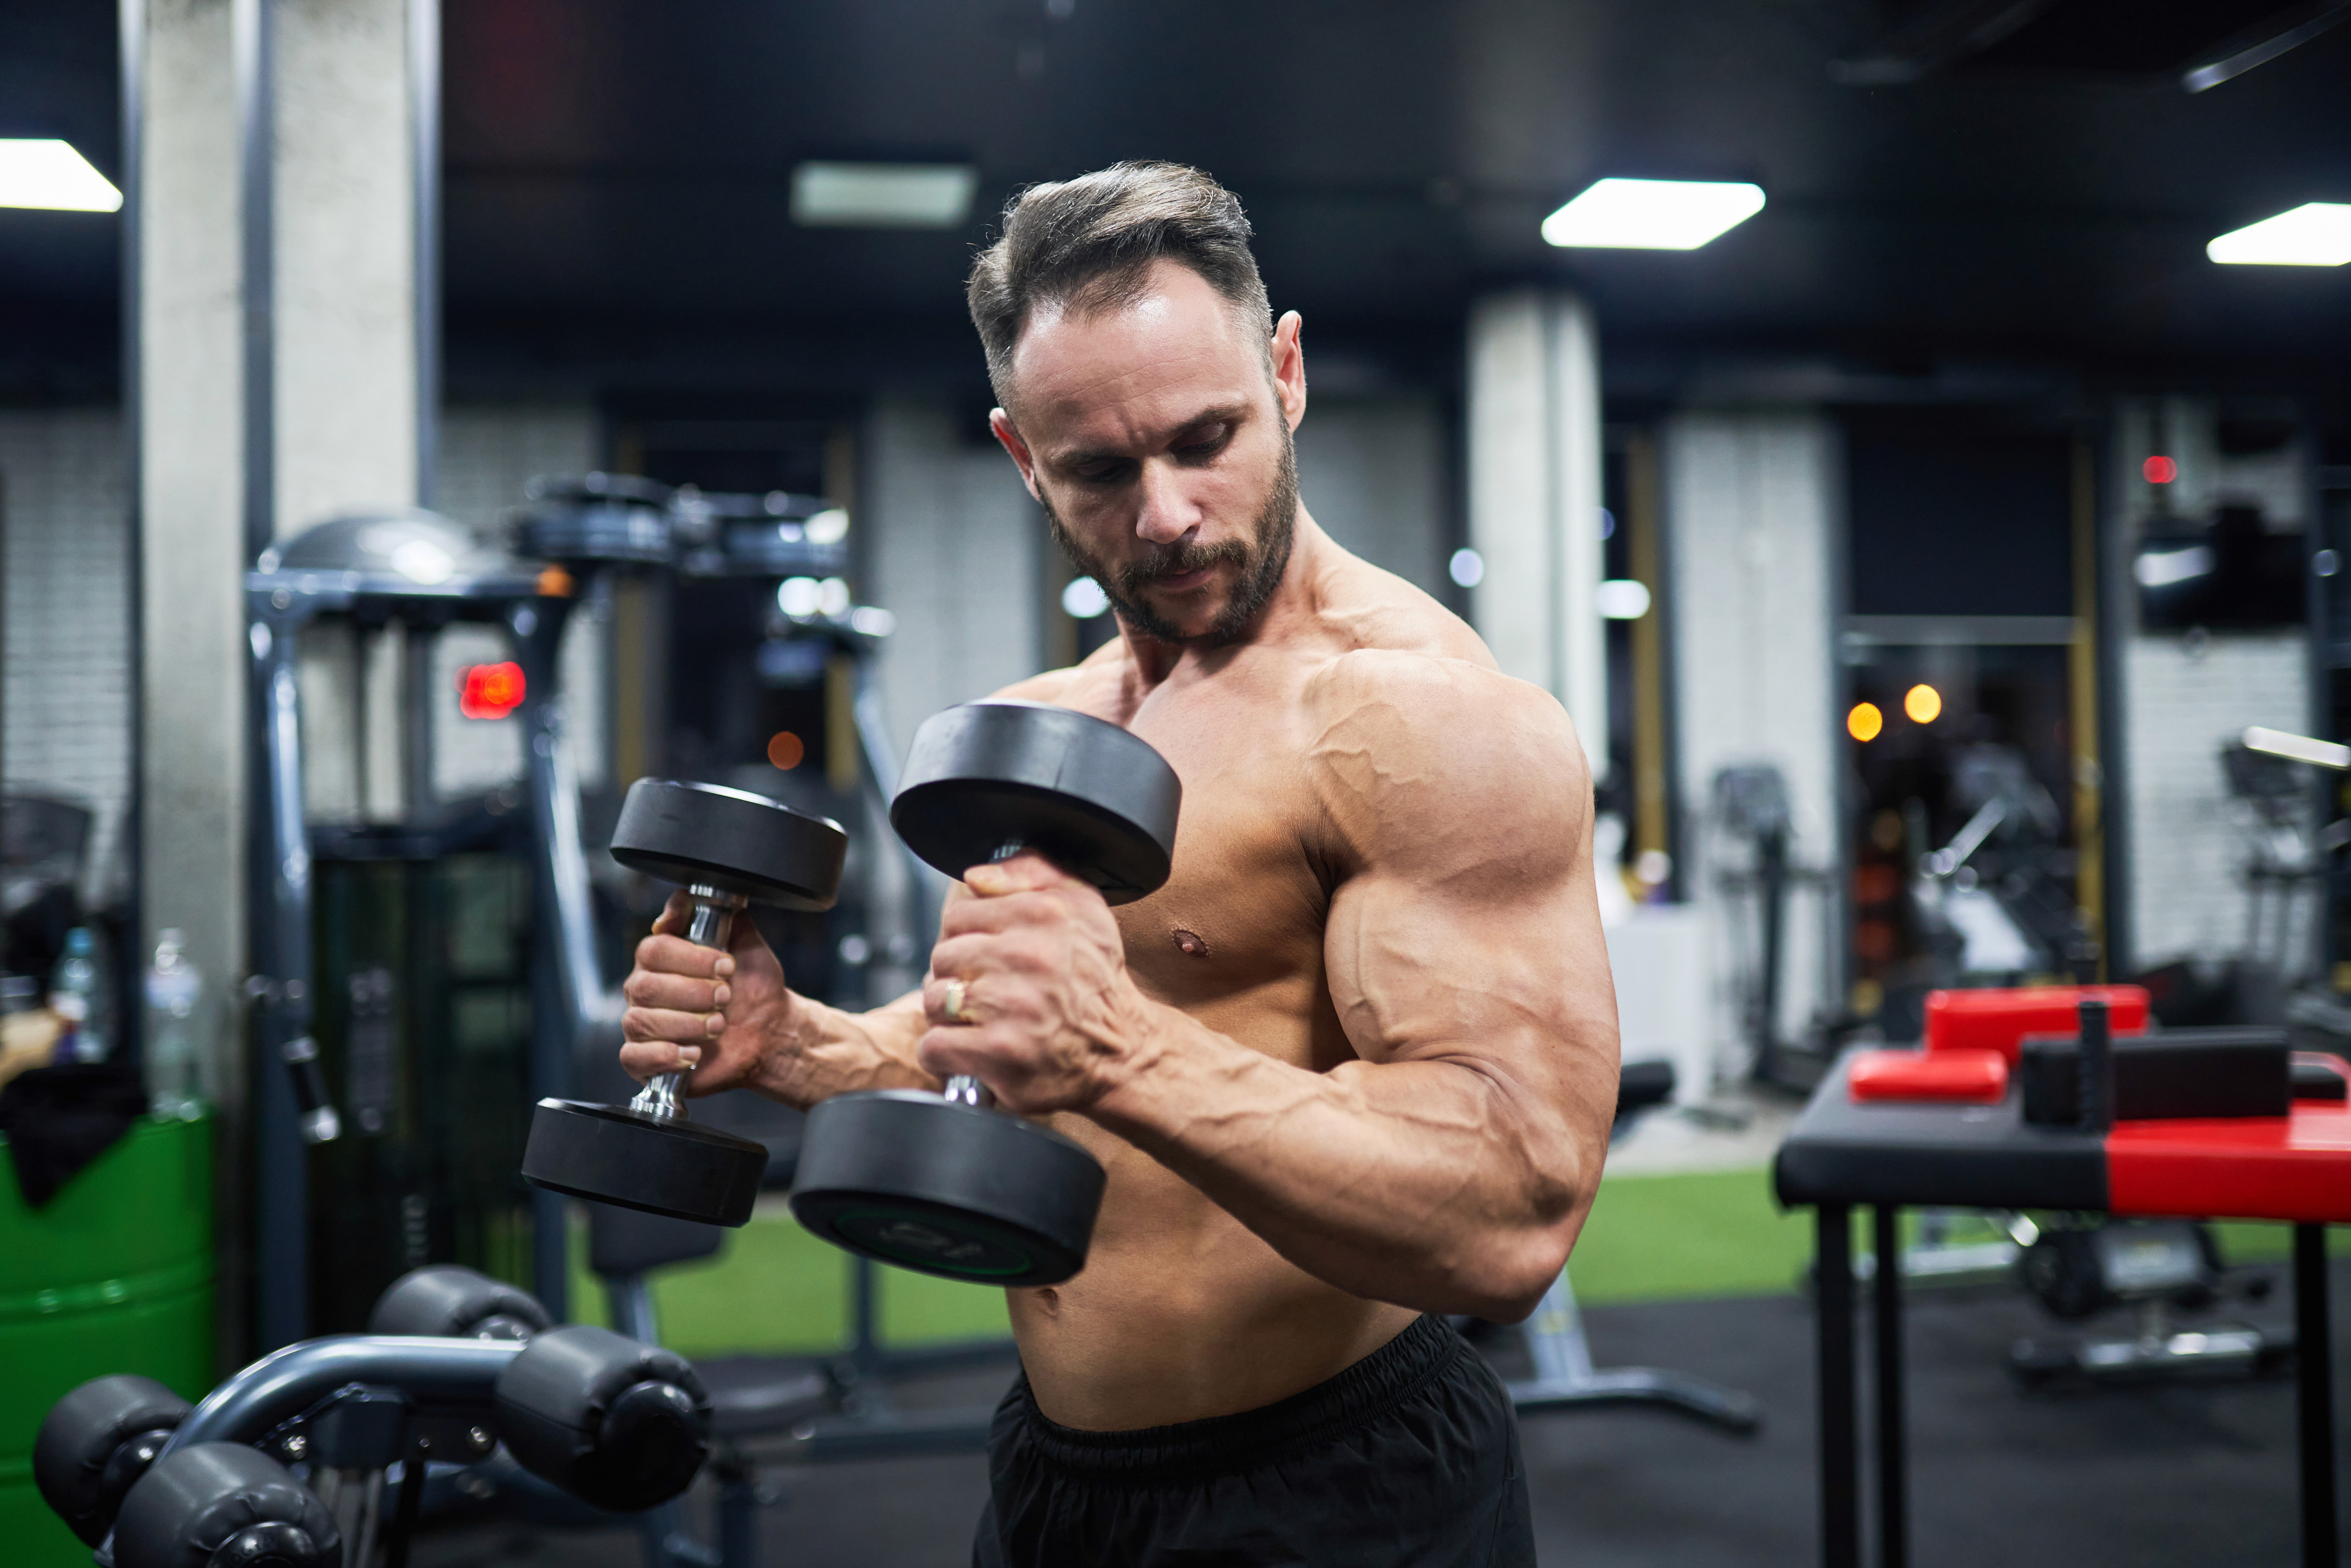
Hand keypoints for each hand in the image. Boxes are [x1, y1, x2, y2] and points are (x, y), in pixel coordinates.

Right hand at [619, 892, 799, 1097]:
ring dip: (687, 1024)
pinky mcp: (645, 1060)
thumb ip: (721, 915)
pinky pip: (633, 1057)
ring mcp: (641, 1025)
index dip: (692, 958)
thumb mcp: (746, 944)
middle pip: (645, 987)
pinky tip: (693, 1053)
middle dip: (693, 993)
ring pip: (640, 1021)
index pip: (654, 949)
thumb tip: (684, 900)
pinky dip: (664, 1055)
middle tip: (725, 998)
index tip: (727, 965)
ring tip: (718, 1026)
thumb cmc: (753, 988)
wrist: (769, 1032)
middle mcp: (643, 990)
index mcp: (660, 959)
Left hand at [918, 854, 1154, 1114]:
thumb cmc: (1094, 978)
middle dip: (957, 976)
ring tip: (979, 1020)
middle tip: (984, 992)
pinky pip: (934, 1045)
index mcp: (1047, 914)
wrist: (1122, 1053)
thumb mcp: (1084, 907)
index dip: (966, 939)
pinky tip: (969, 1050)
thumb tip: (975, 877)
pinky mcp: (1001, 1054)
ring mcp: (1015, 1008)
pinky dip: (943, 1053)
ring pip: (935, 999)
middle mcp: (1033, 956)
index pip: (958, 917)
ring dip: (949, 1015)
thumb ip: (1033, 871)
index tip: (987, 958)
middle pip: (943, 957)